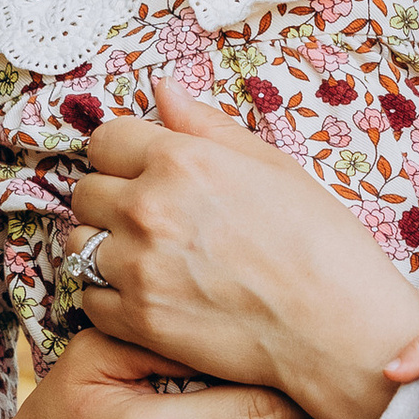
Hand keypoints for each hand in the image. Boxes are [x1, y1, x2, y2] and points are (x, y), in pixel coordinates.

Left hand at [71, 80, 418, 418]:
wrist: (339, 329)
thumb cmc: (320, 245)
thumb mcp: (272, 166)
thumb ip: (207, 126)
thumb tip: (163, 89)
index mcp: (181, 161)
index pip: (106, 140)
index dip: (125, 155)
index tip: (144, 172)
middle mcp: (148, 208)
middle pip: (86, 192)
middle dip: (112, 201)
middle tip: (153, 222)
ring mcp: (137, 267)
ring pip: (78, 246)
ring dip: (105, 249)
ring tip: (149, 261)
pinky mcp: (137, 320)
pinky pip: (87, 299)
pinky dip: (109, 298)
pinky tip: (149, 296)